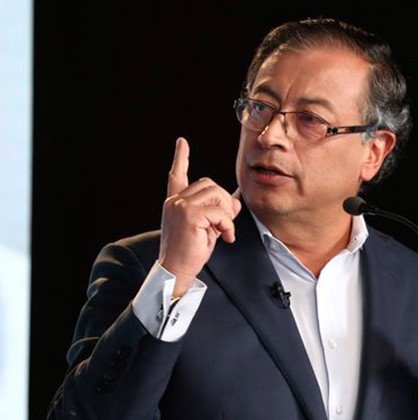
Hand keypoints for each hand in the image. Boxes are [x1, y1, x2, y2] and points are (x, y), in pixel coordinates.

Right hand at [158, 137, 241, 295]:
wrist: (177, 271)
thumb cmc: (191, 252)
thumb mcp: (209, 228)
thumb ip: (219, 212)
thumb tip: (235, 202)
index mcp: (175, 202)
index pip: (176, 176)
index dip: (180, 158)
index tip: (182, 142)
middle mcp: (175, 201)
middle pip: (210, 185)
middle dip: (223, 203)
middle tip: (224, 225)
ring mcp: (180, 206)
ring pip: (216, 195)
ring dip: (226, 214)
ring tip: (222, 231)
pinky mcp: (189, 214)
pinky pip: (220, 212)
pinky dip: (228, 225)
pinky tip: (225, 237)